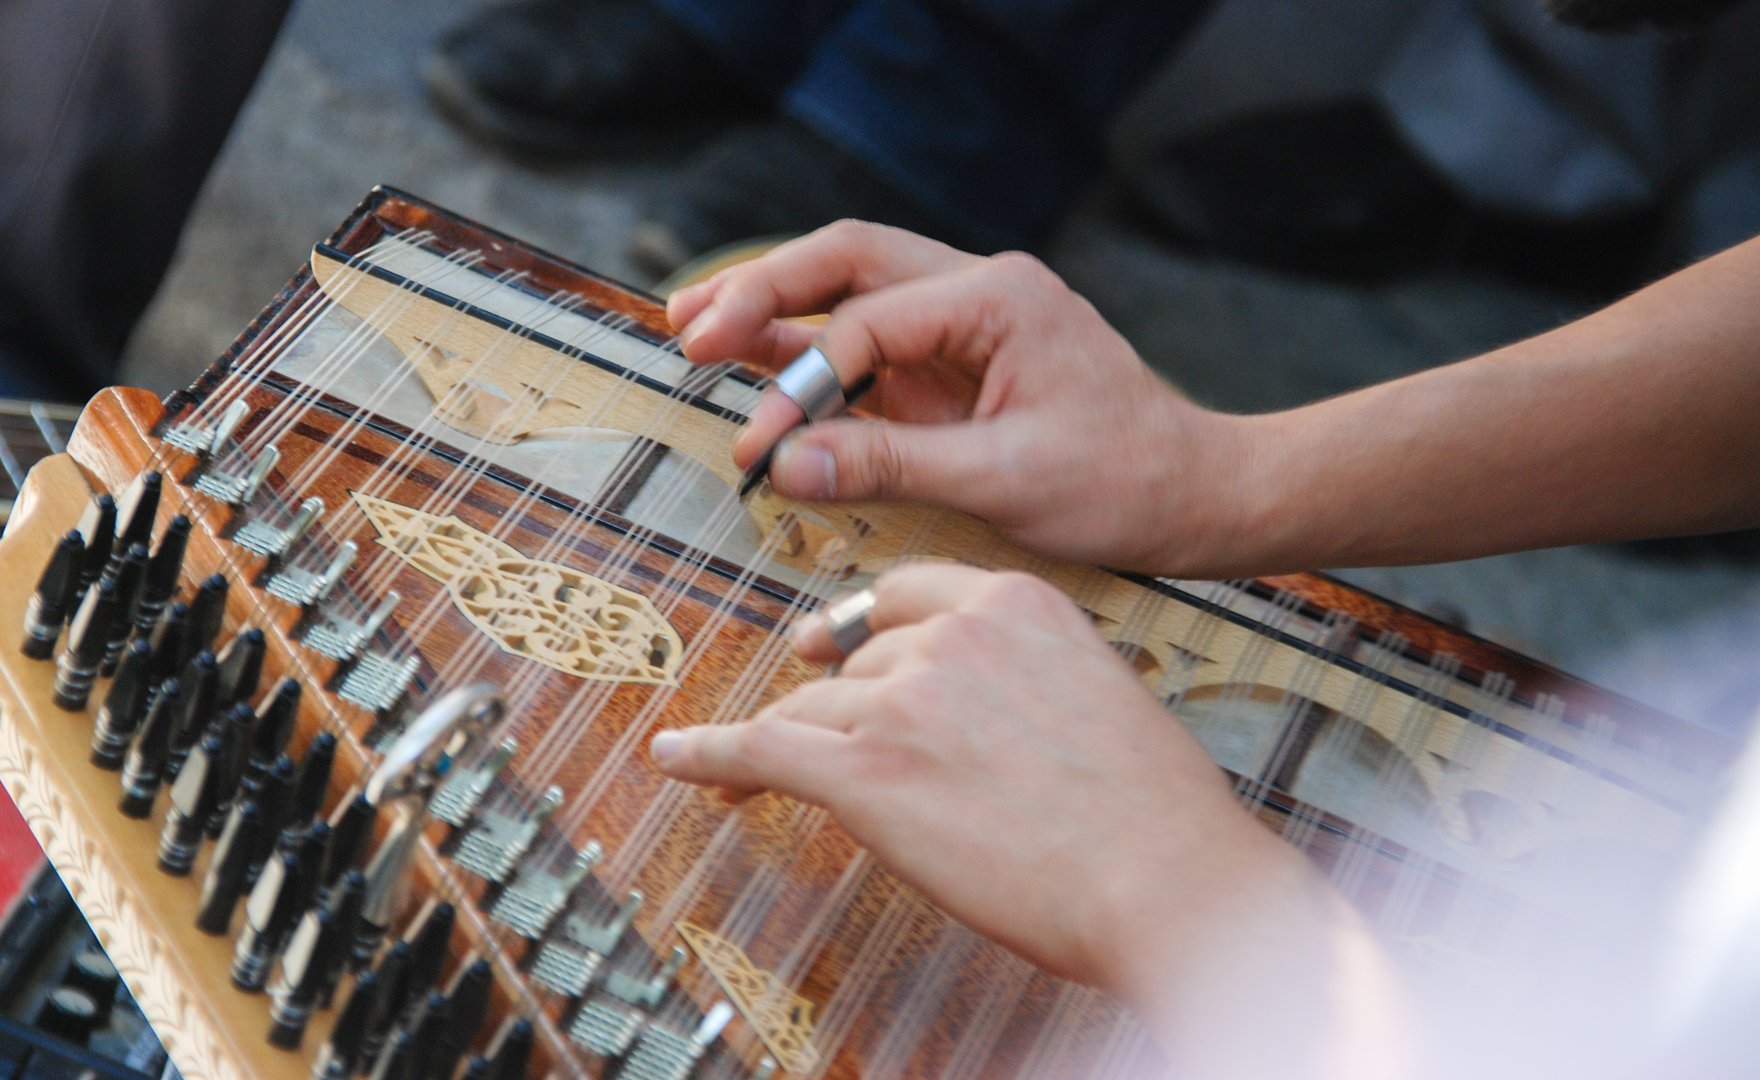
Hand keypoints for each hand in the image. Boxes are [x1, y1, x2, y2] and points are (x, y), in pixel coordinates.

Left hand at [649, 564, 1405, 1079]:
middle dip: (846, 711)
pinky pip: (761, 749)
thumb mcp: (1096, 696)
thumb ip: (1020, 678)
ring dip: (793, 748)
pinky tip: (676, 760)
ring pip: (813, 711)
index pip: (906, 597)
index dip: (864, 632)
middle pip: (856, 662)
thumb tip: (973, 713)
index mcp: (1014, 602)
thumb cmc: (1151, 810)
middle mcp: (951, 632)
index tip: (833, 650)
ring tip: (750, 777)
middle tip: (838, 753)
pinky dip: (709, 757)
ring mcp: (902, 696)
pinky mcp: (863, 768)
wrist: (1166, 877)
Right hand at [666, 221, 1254, 575]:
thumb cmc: (1123, 482)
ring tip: (696, 330)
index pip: (867, 322)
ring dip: (777, 308)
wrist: (1192, 495)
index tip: (761, 446)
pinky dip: (814, 354)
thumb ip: (889, 466)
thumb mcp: (1003, 479)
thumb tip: (787, 464)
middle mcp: (978, 290)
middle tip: (692, 329)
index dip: (802, 385)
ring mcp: (966, 322)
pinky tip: (759, 369)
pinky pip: (872, 343)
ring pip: (852, 289)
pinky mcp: (957, 362)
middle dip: (764, 291)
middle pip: (847, 259)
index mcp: (997, 299)